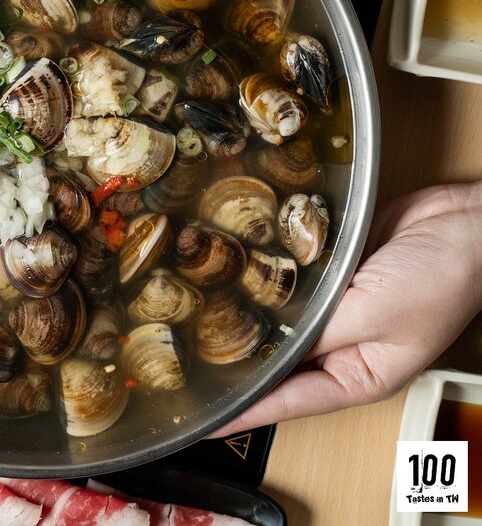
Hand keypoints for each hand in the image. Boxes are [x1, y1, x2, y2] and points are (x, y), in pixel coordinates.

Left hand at [209, 182, 481, 437]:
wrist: (465, 222)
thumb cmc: (441, 280)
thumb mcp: (375, 313)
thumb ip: (317, 330)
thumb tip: (265, 348)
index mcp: (357, 374)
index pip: (290, 400)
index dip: (247, 410)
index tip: (205, 419)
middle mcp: (340, 344)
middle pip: (279, 361)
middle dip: (238, 362)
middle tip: (188, 363)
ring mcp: (332, 306)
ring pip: (279, 319)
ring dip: (246, 317)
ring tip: (195, 322)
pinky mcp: (328, 272)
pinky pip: (287, 280)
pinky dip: (262, 278)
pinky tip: (228, 273)